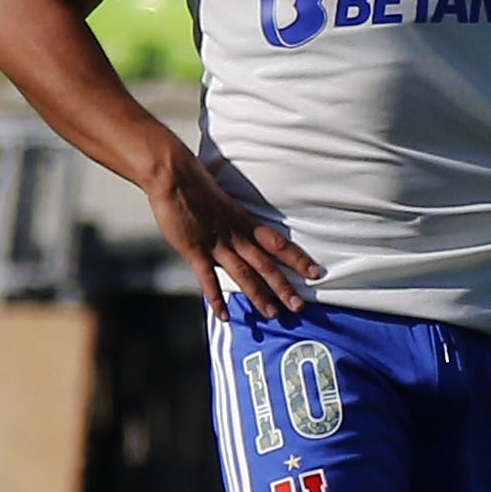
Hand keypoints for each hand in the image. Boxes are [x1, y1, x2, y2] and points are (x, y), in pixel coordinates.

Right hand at [144, 143, 322, 312]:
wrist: (175, 175)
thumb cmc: (197, 184)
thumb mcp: (226, 202)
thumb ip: (234, 221)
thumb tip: (243, 232)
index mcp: (245, 222)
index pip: (279, 244)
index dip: (298, 259)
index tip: (316, 272)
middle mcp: (236, 235)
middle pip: (266, 264)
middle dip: (284, 286)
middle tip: (299, 306)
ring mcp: (216, 244)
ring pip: (243, 273)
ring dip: (259, 295)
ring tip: (272, 315)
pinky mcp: (195, 250)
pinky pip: (208, 279)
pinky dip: (217, 298)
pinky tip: (225, 315)